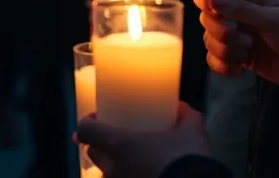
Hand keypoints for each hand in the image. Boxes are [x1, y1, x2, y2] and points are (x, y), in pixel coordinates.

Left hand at [76, 103, 209, 177]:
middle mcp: (113, 169)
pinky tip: (144, 175)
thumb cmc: (189, 161)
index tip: (97, 117)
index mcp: (119, 145)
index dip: (87, 123)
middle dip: (100, 145)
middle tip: (117, 139)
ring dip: (115, 166)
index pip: (86, 131)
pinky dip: (128, 177)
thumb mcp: (192, 132)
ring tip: (133, 162)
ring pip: (107, 173)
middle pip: (94, 153)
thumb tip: (181, 108)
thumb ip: (185, 116)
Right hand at [193, 0, 278, 90]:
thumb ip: (242, 10)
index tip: (211, 10)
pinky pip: (215, 59)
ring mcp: (238, 34)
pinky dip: (224, 66)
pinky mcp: (239, 55)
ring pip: (210, 39)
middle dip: (220, 31)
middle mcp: (240, 12)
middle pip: (208, 16)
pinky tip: (241, 70)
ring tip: (247, 54)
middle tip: (241, 38)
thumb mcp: (274, 20)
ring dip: (224, 50)